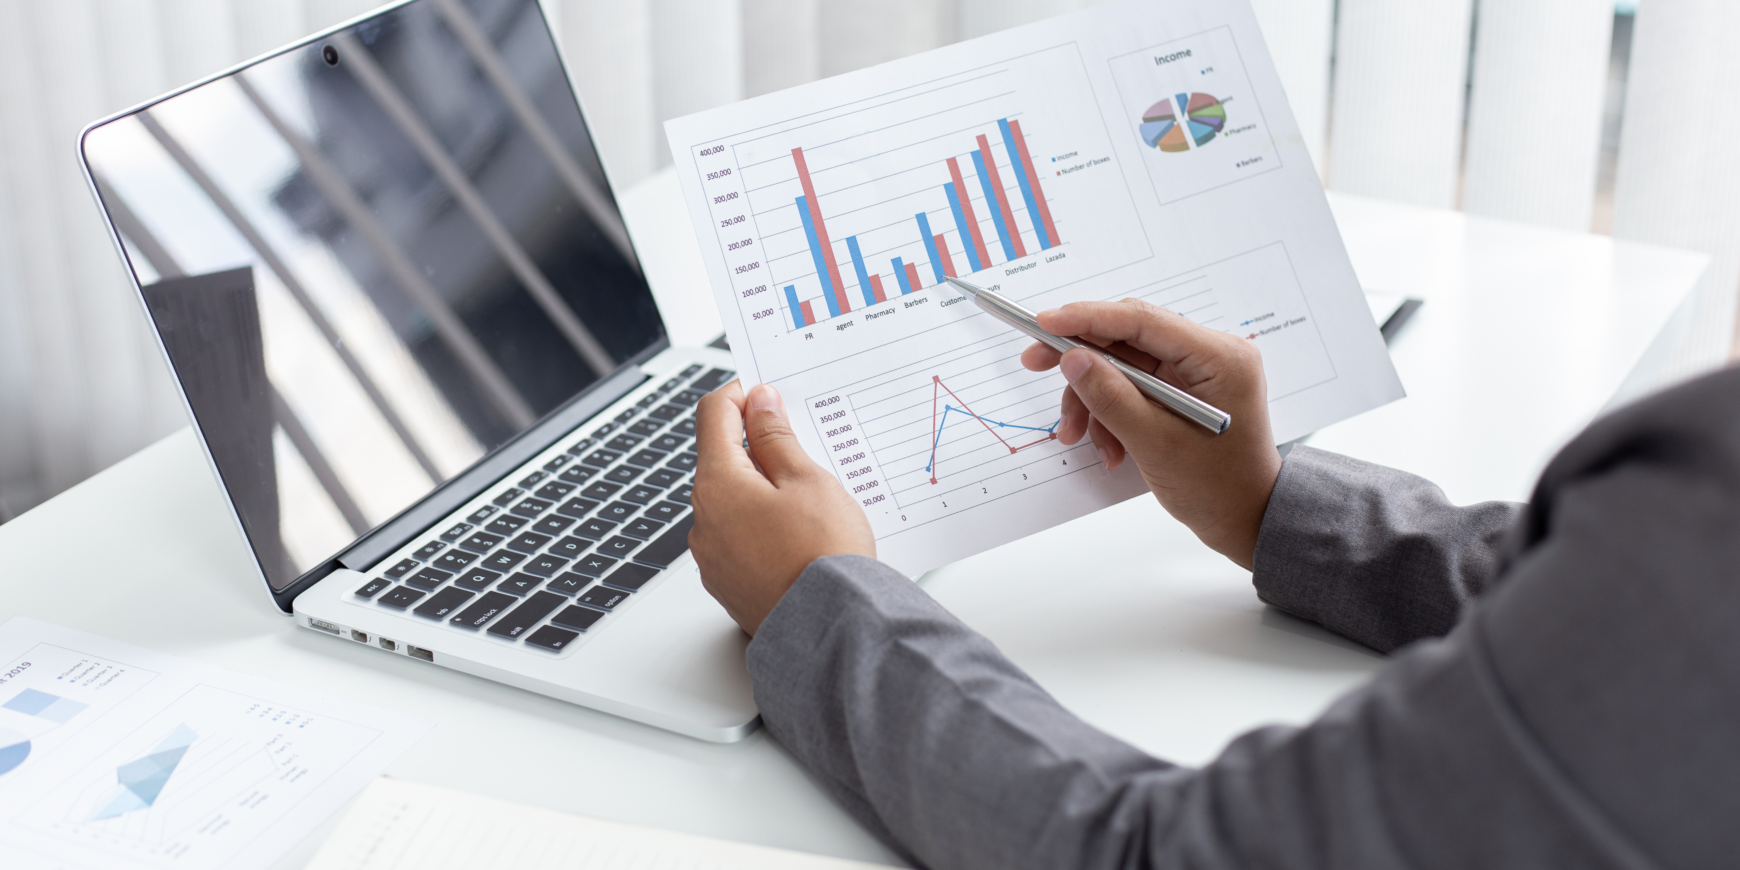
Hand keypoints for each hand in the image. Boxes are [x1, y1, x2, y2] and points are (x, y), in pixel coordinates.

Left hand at [689, 381, 874, 634]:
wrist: (831, 629)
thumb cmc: (823, 555)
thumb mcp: (807, 480)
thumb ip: (776, 436)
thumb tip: (759, 403)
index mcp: (717, 485)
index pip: (713, 416)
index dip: (740, 394)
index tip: (766, 392)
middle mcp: (703, 521)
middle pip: (722, 462)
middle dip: (757, 447)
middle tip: (804, 446)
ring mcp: (712, 557)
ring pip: (732, 504)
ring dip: (762, 491)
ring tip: (811, 502)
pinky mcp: (728, 585)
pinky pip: (740, 540)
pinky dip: (763, 528)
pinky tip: (800, 536)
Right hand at [1021, 299, 1280, 568]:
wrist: (1245, 520)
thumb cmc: (1218, 488)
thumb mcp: (1156, 443)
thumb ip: (1111, 397)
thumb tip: (1073, 359)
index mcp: (1218, 357)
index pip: (1142, 320)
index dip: (1088, 318)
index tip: (1044, 322)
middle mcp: (1209, 355)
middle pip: (1128, 337)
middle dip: (1082, 362)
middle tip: (1035, 363)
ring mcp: (1196, 372)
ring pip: (1123, 365)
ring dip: (1093, 398)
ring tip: (1078, 435)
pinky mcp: (1182, 390)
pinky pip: (1133, 386)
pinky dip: (1110, 412)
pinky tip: (1108, 445)